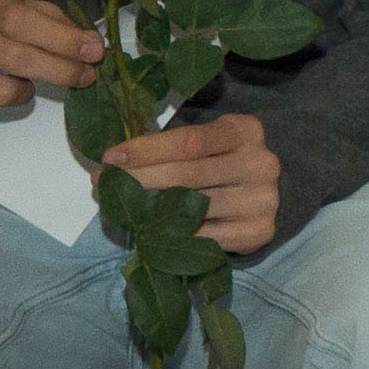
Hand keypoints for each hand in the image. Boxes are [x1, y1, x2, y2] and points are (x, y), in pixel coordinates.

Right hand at [0, 0, 103, 125]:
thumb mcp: (20, 8)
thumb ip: (56, 24)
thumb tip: (93, 46)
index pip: (24, 21)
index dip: (64, 40)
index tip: (94, 53)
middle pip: (18, 61)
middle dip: (61, 73)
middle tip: (82, 77)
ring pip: (2, 95)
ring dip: (23, 93)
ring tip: (16, 80)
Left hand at [97, 109, 280, 258]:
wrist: (265, 192)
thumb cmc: (221, 161)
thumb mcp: (206, 141)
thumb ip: (172, 147)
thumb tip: (115, 163)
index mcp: (245, 132)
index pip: (190, 141)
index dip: (147, 150)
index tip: (110, 157)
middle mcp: (260, 164)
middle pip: (188, 174)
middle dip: (138, 179)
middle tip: (102, 183)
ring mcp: (263, 199)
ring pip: (193, 207)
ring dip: (147, 210)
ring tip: (120, 207)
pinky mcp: (259, 230)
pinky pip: (205, 236)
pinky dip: (173, 234)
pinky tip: (150, 231)